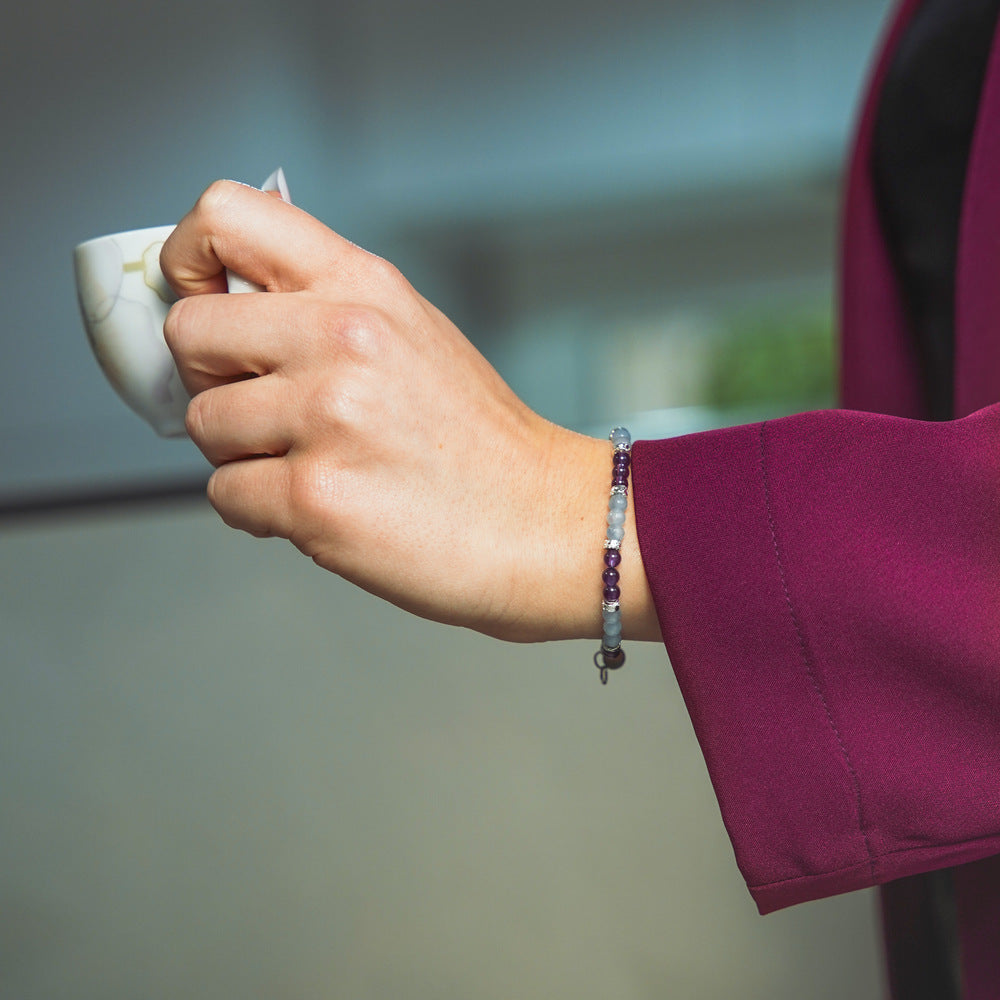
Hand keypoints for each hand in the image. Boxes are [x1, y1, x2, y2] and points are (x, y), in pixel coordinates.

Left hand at [161, 180, 657, 642]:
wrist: (546, 521)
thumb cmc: (482, 440)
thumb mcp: (412, 332)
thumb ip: (323, 306)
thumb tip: (226, 310)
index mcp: (363, 285)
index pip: (223, 215)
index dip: (187, 260)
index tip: (201, 300)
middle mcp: (341, 337)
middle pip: (189, 332)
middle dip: (210, 378)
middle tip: (259, 406)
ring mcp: (327, 417)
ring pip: (202, 425)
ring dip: (240, 454)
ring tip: (310, 464)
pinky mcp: (315, 497)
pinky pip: (224, 496)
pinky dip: (258, 510)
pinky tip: (317, 508)